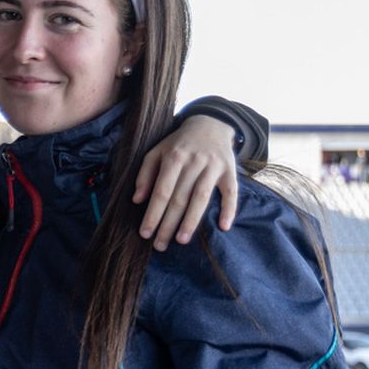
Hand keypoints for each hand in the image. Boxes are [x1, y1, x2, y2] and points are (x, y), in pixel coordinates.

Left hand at [132, 114, 238, 249]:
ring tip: (181, 241)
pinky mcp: (230, 170)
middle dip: (168, 224)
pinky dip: (229, 209)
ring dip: (191, 221)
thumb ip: (145, 174)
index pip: (161, 191)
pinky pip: (231, 192)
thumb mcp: (157, 152)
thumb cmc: (178, 144)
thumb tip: (136, 199)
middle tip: (159, 245)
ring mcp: (213, 166)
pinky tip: (223, 227)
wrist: (210, 124)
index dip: (153, 213)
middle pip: (179, 198)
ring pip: (201, 198)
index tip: (145, 233)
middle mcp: (194, 162)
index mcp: (173, 158)